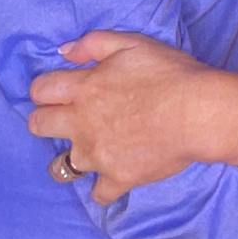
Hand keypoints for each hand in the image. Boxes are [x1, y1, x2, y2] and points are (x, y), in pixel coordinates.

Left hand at [28, 31, 230, 204]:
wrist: (198, 112)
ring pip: (62, 166)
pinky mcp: (119, 178)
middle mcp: (82, 124)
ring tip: (94, 150)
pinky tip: (116, 175)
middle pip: (39, 126)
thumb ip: (93, 43)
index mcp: (83, 88)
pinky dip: (105, 187)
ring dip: (74, 156)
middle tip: (68, 119)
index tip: (58, 91)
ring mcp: (98, 155)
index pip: (40, 90)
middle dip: (46, 121)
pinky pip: (99, 194)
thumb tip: (64, 51)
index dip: (45, 90)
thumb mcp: (132, 43)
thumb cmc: (169, 73)